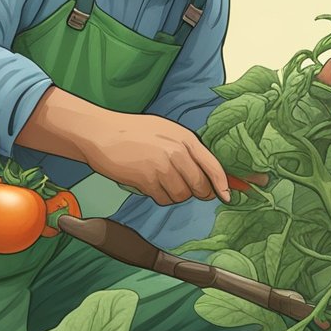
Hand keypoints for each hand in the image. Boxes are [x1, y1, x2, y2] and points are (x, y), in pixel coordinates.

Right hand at [77, 110, 232, 204]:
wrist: (103, 134)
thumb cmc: (134, 132)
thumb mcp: (166, 131)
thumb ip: (187, 149)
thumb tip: (206, 172)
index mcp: (185, 138)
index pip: (213, 166)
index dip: (223, 184)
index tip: (227, 196)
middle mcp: (177, 152)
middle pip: (200, 186)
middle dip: (198, 193)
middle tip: (187, 189)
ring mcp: (163, 167)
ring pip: (182, 196)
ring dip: (174, 195)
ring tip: (161, 181)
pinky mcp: (148, 180)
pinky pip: (163, 199)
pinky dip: (159, 197)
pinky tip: (149, 183)